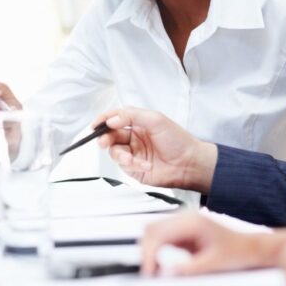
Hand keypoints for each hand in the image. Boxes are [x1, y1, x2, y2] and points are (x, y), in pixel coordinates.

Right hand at [96, 108, 217, 192]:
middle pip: (110, 135)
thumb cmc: (178, 140)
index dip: (104, 120)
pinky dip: (131, 165)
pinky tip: (144, 164)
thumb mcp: (155, 120)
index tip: (96, 124)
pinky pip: (123, 166)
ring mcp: (133, 153)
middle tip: (103, 141)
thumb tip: (111, 119)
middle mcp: (134, 138)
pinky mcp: (134, 169)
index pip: (116, 118)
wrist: (189, 163)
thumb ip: (132, 116)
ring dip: (120, 155)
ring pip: (114, 152)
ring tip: (130, 158)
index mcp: (138, 123)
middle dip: (104, 138)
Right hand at [140, 212, 278, 275]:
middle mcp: (185, 218)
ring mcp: (183, 223)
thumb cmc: (237, 253)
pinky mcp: (182, 232)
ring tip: (154, 273)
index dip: (148, 254)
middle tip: (148, 275)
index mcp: (192, 222)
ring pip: (153, 233)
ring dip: (149, 252)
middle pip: (151, 230)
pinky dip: (157, 252)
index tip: (148, 273)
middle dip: (145, 252)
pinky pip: (161, 239)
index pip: (158, 234)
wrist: (251, 248)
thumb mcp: (214, 264)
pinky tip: (161, 267)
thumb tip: (166, 273)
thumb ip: (190, 269)